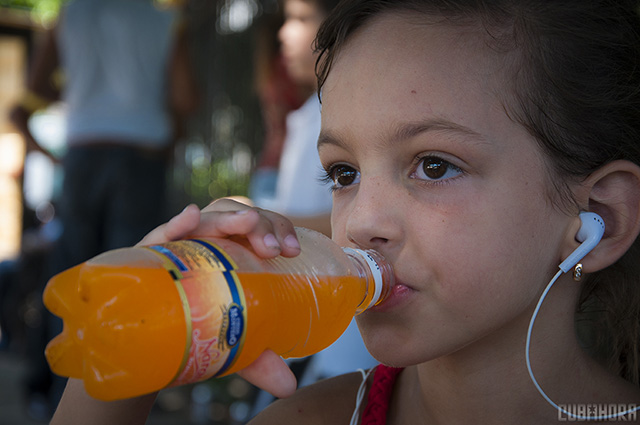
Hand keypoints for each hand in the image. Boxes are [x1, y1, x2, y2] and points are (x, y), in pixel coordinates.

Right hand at [138, 199, 299, 397]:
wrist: (147, 343)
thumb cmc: (197, 326)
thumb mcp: (231, 342)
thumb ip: (260, 360)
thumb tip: (288, 386)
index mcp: (235, 252)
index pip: (260, 227)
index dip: (279, 230)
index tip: (292, 251)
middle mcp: (211, 243)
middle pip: (238, 217)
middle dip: (261, 225)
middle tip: (274, 249)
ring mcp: (181, 245)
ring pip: (207, 220)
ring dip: (229, 217)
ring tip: (248, 220)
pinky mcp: (151, 255)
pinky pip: (161, 235)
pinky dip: (176, 224)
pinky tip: (190, 216)